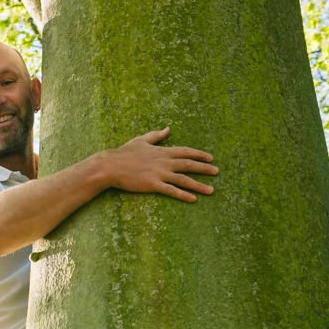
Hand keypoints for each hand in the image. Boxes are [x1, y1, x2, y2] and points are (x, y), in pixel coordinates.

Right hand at [92, 128, 217, 200]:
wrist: (111, 165)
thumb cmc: (125, 152)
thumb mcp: (142, 140)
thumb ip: (157, 135)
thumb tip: (168, 128)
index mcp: (162, 151)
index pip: (185, 152)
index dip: (199, 154)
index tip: (210, 158)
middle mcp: (164, 162)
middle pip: (189, 165)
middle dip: (204, 168)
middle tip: (217, 172)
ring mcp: (159, 174)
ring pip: (184, 179)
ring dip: (199, 185)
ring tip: (211, 190)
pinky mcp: (153, 185)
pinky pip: (171, 190)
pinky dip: (183, 194)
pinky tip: (193, 199)